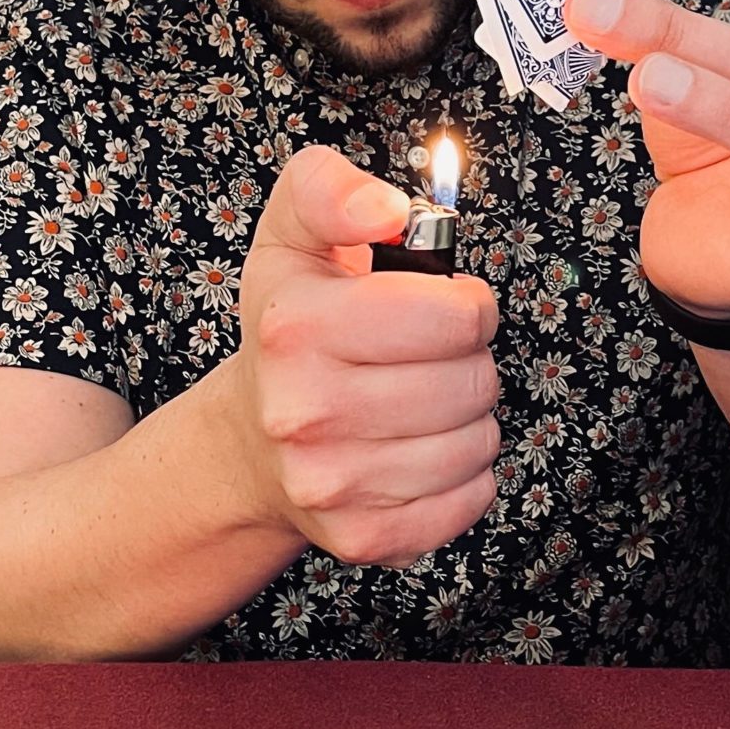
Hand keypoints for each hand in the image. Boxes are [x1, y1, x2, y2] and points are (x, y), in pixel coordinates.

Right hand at [222, 146, 501, 568]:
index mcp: (294, 329)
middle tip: (428, 356)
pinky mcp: (362, 539)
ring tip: (423, 400)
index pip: (452, 315)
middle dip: (468, 359)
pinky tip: (422, 449)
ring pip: (479, 441)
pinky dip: (465, 473)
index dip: (465, 304)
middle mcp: (304, 413)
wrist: (250, 441)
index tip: (443, 305)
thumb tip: (386, 210)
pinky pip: (471, 498)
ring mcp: (332, 485)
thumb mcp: (294, 235)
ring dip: (469, 416)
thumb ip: (330, 189)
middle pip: (473, 381)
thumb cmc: (289, 330)